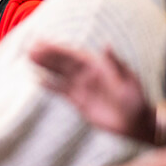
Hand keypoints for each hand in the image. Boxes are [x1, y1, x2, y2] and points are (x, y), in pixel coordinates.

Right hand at [29, 41, 155, 142]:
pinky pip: (61, 91)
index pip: (73, 55)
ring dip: (45, 66)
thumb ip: (115, 63)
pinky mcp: (78, 101)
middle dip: (47, 55)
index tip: (43, 43)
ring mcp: (81, 87)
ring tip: (30, 58)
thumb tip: (106, 44)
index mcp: (97, 66)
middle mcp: (87, 74)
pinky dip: (50, 86)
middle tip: (30, 48)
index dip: (57, 49)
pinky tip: (39, 80)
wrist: (135, 123)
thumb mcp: (127, 80)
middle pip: (63, 62)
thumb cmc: (136, 100)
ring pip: (59, 74)